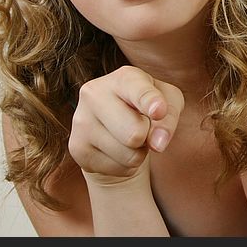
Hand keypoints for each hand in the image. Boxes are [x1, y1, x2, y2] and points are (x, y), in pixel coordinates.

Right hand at [68, 65, 183, 184]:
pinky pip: (119, 169)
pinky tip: (118, 149)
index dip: (151, 102)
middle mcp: (96, 93)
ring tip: (131, 138)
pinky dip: (127, 165)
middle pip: (135, 133)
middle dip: (148, 137)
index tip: (159, 111)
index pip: (139, 91)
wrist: (115, 127)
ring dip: (139, 153)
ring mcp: (82, 121)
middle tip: (143, 127)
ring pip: (129, 155)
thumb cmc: (148, 108)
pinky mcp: (77, 147)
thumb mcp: (169, 103)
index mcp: (124, 77)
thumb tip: (158, 144)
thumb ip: (169, 117)